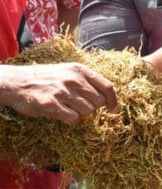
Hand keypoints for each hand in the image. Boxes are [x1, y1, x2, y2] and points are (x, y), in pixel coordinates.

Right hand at [0, 63, 117, 125]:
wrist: (18, 81)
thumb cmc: (46, 77)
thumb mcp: (68, 70)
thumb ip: (86, 80)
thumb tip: (107, 95)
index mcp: (80, 70)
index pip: (107, 87)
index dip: (113, 100)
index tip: (113, 109)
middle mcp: (74, 80)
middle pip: (98, 102)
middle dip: (93, 108)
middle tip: (81, 107)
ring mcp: (63, 92)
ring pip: (87, 111)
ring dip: (81, 114)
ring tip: (69, 109)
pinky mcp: (51, 105)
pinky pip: (73, 119)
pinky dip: (72, 121)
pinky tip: (63, 115)